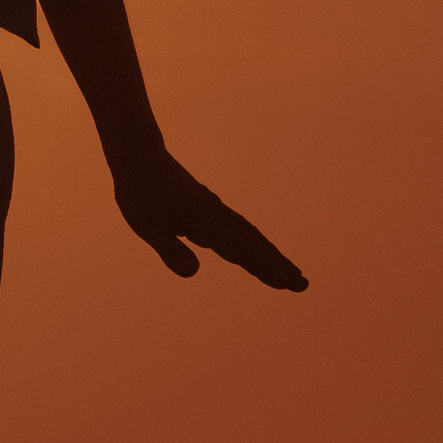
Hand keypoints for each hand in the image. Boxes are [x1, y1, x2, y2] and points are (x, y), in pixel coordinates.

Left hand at [115, 152, 307, 290]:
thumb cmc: (139, 193)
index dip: (261, 268)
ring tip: (294, 273)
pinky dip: (258, 242)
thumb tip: (192, 273)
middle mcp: (215, 216)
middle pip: (253, 244)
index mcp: (202, 222)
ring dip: (273, 255)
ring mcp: (216, 210)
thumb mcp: (147, 226)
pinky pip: (242, 228)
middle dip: (278, 265)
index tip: (285, 283)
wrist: (140, 156)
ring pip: (251, 236)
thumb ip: (169, 250)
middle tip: (303, 285)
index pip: (237, 250)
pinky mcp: (211, 207)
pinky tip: (263, 250)